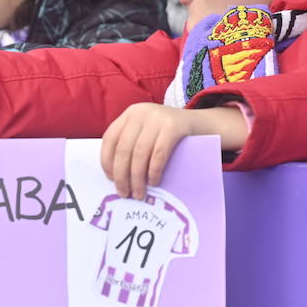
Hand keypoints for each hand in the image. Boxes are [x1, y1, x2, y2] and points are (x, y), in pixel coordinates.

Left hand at [100, 103, 246, 198]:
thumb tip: (115, 175)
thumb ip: (132, 144)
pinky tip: (153, 182)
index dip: (107, 161)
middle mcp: (140, 112)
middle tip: (124, 193)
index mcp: (130, 114)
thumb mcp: (146, 131)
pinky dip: (153, 171)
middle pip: (124, 149)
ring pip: (139, 153)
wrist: (199, 123)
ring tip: (138, 193)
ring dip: (137, 178)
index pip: (110, 138)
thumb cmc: (168, 134)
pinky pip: (158, 154)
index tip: (111, 179)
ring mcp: (157, 118)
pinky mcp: (173, 126)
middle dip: (122, 175)